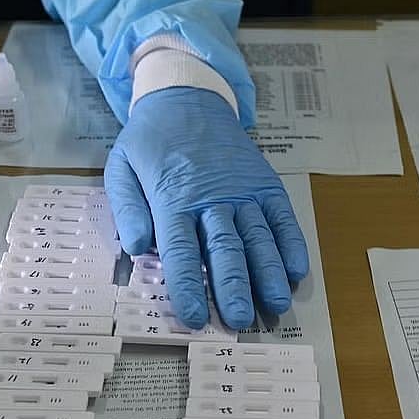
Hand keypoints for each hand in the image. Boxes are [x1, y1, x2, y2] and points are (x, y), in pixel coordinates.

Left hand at [105, 87, 308, 329]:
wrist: (188, 96)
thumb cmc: (151, 142)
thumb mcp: (121, 167)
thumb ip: (127, 208)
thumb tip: (139, 247)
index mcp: (174, 197)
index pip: (182, 249)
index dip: (189, 285)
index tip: (196, 317)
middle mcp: (213, 197)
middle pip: (226, 248)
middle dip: (234, 288)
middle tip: (240, 322)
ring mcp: (243, 190)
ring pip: (259, 236)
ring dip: (269, 273)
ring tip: (276, 305)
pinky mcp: (265, 183)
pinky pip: (282, 216)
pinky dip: (292, 243)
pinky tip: (298, 271)